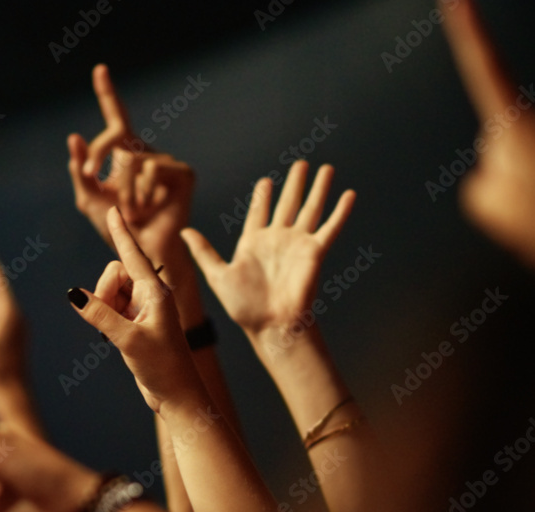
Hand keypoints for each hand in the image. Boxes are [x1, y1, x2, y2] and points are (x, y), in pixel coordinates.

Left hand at [67, 65, 194, 264]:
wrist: (144, 253)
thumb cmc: (119, 228)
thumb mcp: (90, 200)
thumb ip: (81, 171)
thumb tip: (74, 137)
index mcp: (126, 154)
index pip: (115, 119)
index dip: (108, 93)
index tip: (99, 69)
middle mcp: (148, 153)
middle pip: (116, 137)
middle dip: (97, 157)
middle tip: (90, 178)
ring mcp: (167, 161)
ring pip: (131, 159)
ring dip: (122, 190)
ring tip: (131, 212)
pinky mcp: (183, 173)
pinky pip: (151, 170)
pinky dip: (142, 194)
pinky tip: (149, 210)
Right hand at [69, 207, 201, 413]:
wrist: (176, 395)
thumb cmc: (163, 367)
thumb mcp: (129, 340)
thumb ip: (100, 315)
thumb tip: (73, 293)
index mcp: (156, 291)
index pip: (133, 255)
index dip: (121, 233)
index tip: (115, 209)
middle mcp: (150, 295)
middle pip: (114, 272)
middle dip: (104, 291)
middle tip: (111, 321)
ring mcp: (142, 308)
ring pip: (109, 290)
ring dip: (103, 307)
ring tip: (115, 335)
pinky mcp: (135, 322)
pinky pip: (109, 307)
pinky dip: (104, 318)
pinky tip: (114, 339)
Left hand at [180, 161, 354, 341]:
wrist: (271, 325)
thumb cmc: (244, 306)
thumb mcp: (218, 275)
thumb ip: (204, 251)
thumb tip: (184, 231)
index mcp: (253, 243)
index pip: (259, 212)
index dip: (263, 197)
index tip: (266, 181)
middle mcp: (277, 240)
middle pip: (288, 204)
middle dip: (295, 184)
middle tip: (301, 164)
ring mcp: (297, 244)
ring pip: (311, 209)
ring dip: (319, 189)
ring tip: (327, 168)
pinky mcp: (314, 252)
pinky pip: (330, 228)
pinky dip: (341, 212)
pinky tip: (350, 194)